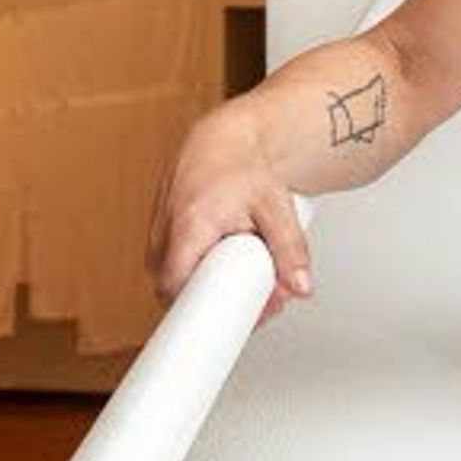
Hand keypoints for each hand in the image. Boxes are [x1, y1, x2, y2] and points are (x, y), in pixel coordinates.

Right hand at [146, 106, 314, 311]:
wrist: (227, 138)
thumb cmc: (244, 167)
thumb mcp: (276, 209)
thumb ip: (290, 250)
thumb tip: (301, 286)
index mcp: (190, 225)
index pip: (175, 287)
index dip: (198, 311)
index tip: (226, 322)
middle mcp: (167, 227)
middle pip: (174, 287)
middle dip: (211, 301)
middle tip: (252, 300)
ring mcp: (160, 225)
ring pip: (171, 274)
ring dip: (202, 283)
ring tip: (243, 275)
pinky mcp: (161, 225)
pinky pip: (170, 259)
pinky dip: (194, 267)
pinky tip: (221, 264)